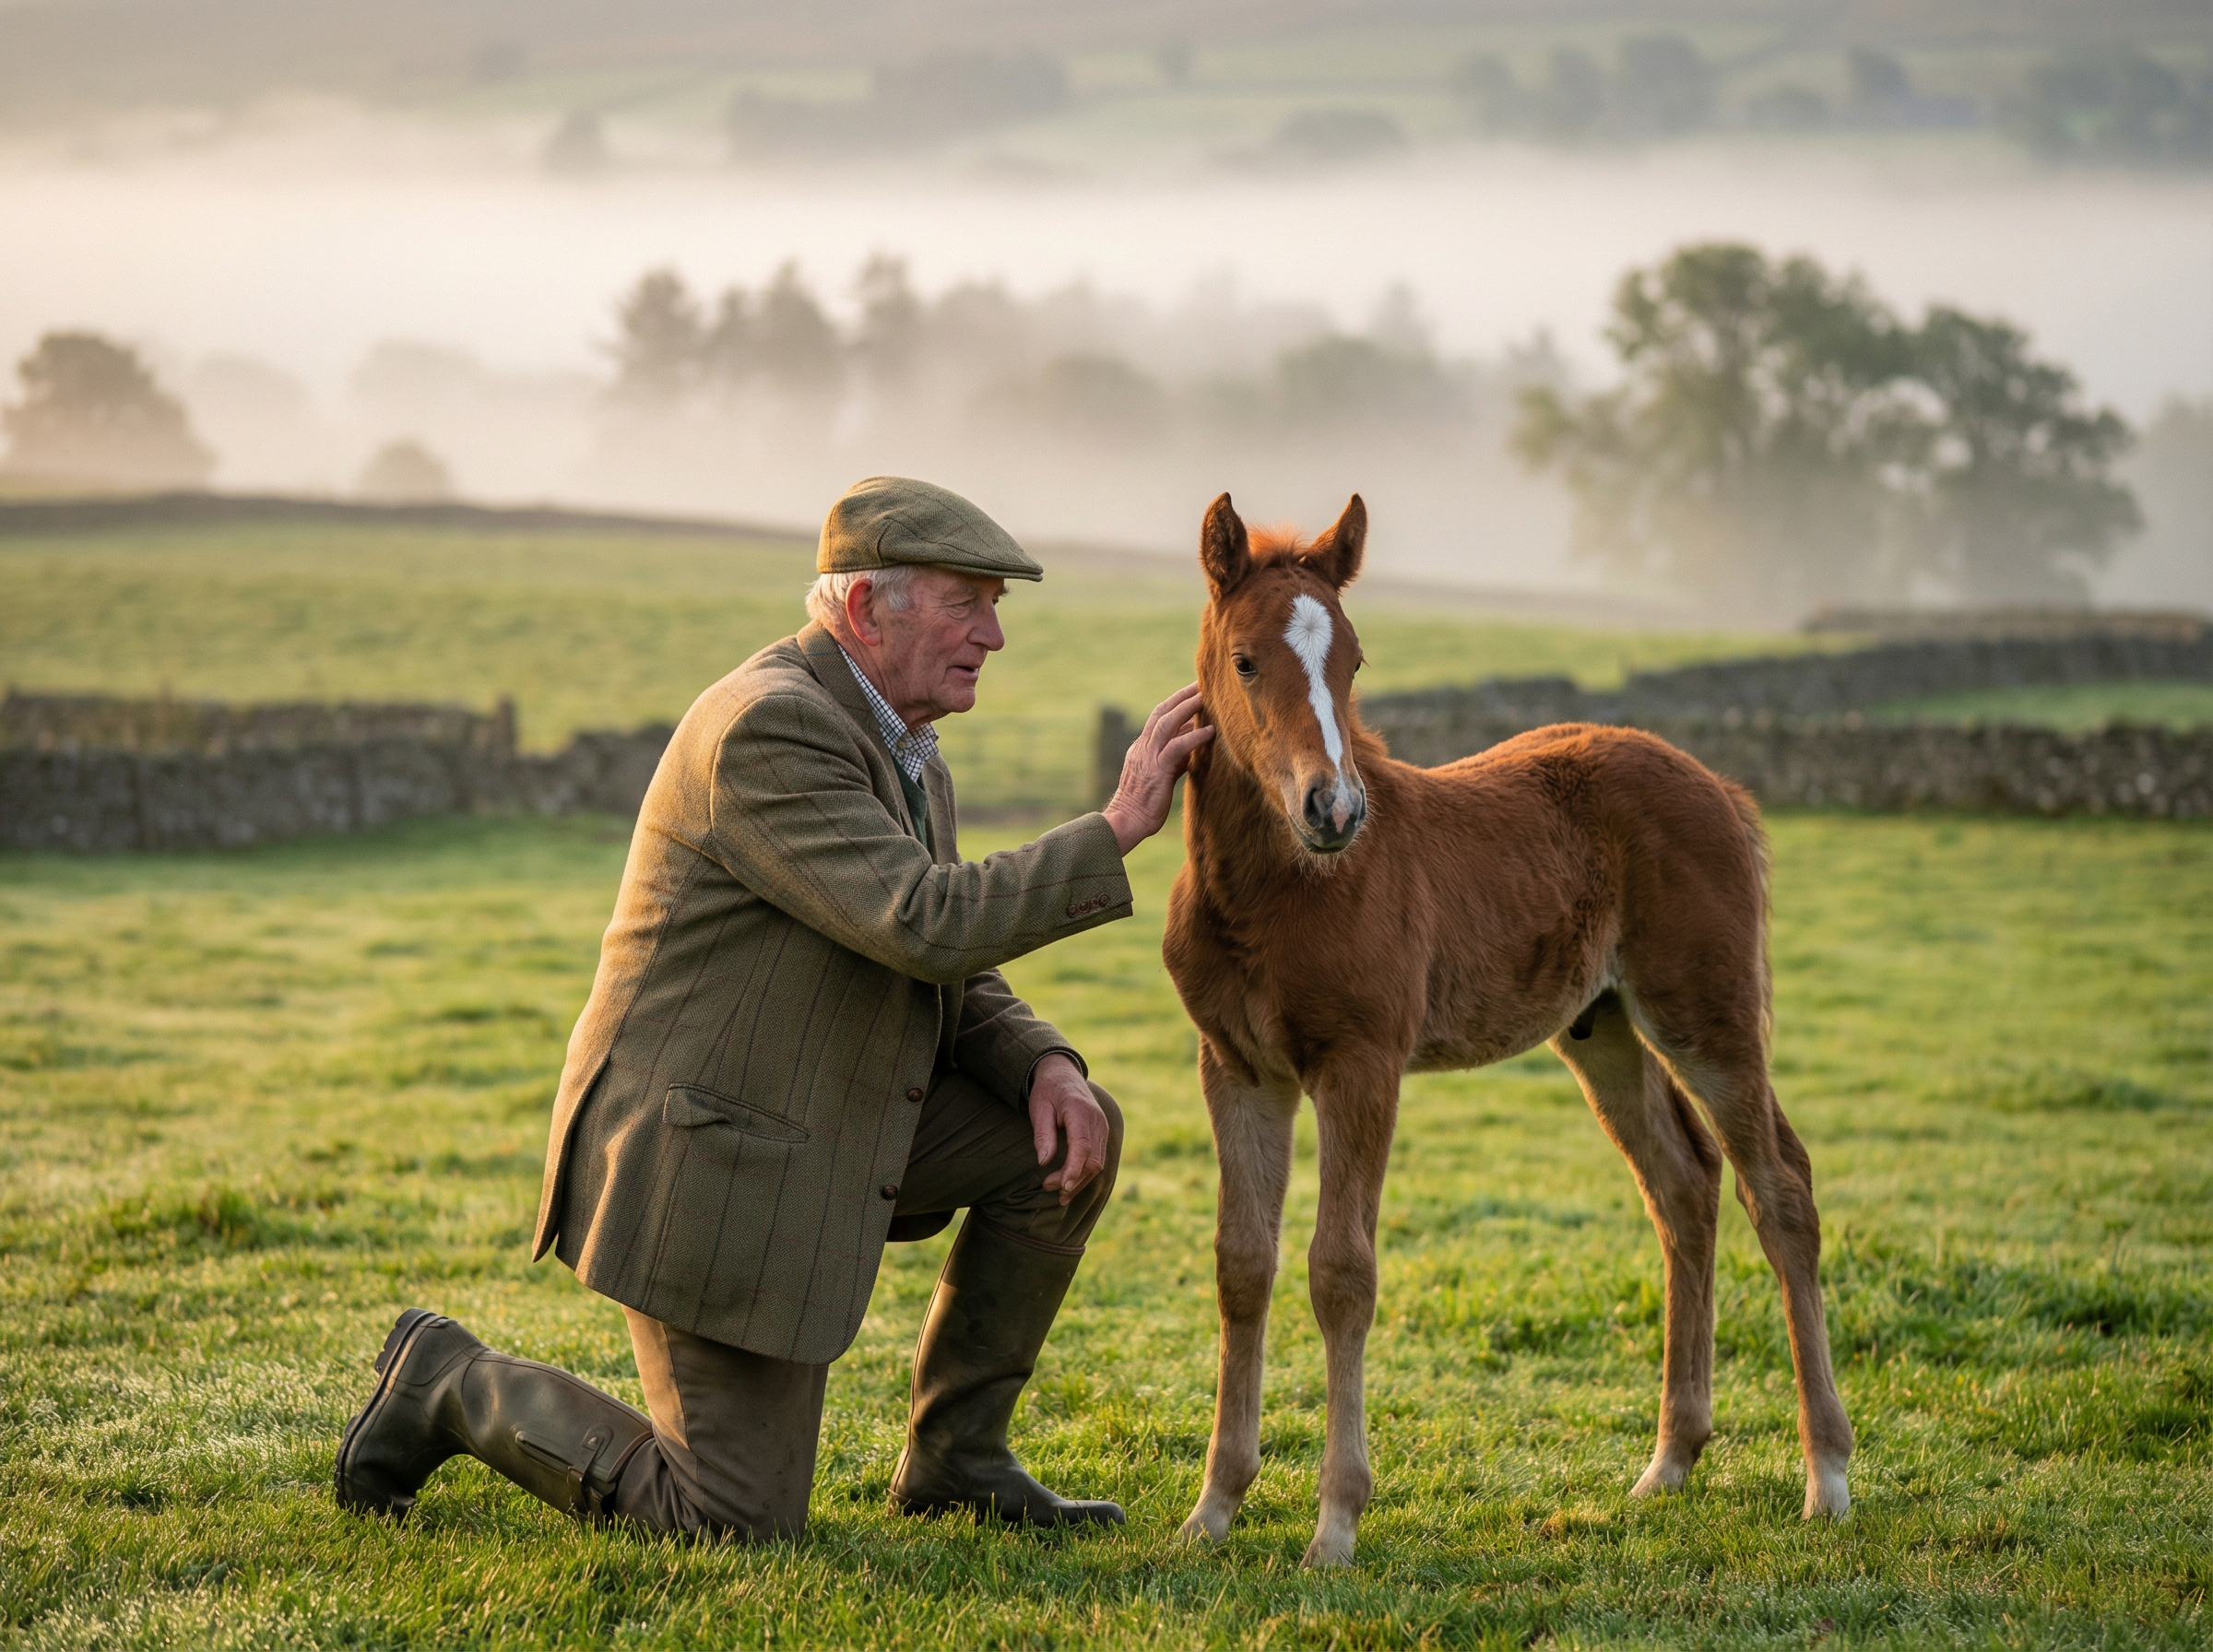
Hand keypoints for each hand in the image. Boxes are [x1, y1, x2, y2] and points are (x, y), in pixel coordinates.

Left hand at [1028, 1053, 1109, 1205]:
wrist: (1063, 1074)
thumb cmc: (1048, 1091)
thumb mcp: (1039, 1108)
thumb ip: (1043, 1134)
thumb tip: (1044, 1162)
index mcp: (1080, 1111)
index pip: (1082, 1146)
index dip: (1074, 1169)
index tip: (1062, 1186)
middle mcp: (1097, 1121)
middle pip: (1093, 1159)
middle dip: (1073, 1179)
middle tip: (1047, 1187)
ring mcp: (1103, 1128)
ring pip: (1098, 1163)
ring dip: (1079, 1182)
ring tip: (1058, 1195)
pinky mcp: (1102, 1134)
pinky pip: (1098, 1159)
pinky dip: (1085, 1175)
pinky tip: (1070, 1186)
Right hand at [1101, 684, 1213, 854]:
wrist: (1126, 822)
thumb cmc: (1145, 804)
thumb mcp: (1162, 775)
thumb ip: (1175, 758)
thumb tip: (1193, 743)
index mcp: (1141, 748)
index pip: (1158, 718)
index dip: (1175, 702)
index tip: (1193, 691)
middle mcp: (1142, 748)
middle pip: (1161, 712)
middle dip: (1181, 696)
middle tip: (1201, 684)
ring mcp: (1147, 757)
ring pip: (1167, 723)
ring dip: (1187, 708)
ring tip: (1206, 698)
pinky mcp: (1156, 770)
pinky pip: (1176, 747)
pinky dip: (1194, 737)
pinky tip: (1210, 731)